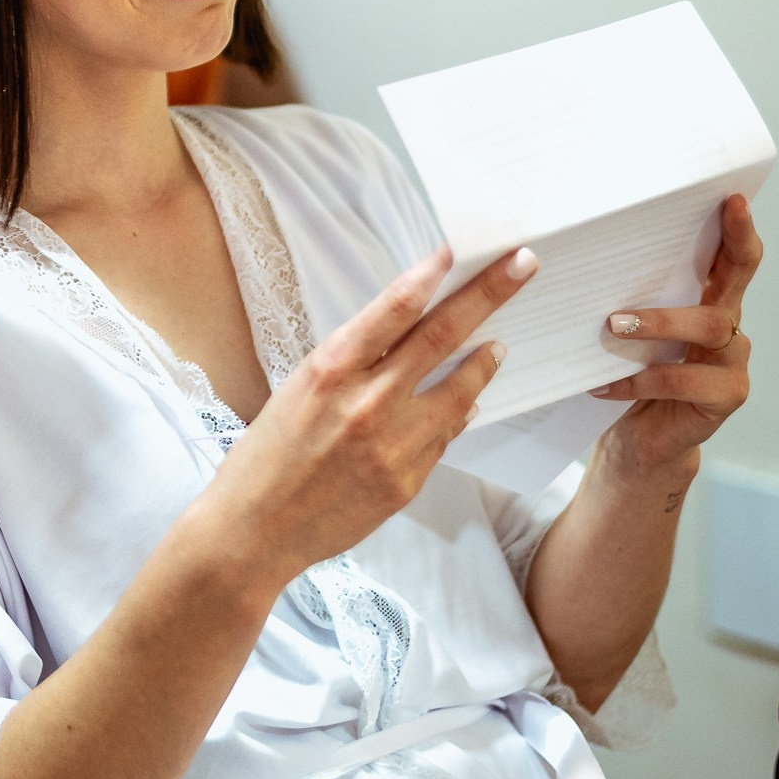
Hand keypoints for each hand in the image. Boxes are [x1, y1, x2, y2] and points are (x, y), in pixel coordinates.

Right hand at [201, 244, 540, 590]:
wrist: (255, 528)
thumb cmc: (268, 454)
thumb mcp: (299, 389)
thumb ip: (353, 364)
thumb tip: (408, 339)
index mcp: (330, 369)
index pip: (394, 308)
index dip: (430, 274)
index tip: (458, 250)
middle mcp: (367, 401)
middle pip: (441, 335)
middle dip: (488, 294)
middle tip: (523, 264)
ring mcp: (393, 444)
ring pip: (460, 391)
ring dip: (484, 363)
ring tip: (497, 347)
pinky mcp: (408, 482)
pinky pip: (444, 438)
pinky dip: (456, 415)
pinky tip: (462, 406)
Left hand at [590, 193, 760, 475]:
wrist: (639, 439)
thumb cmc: (631, 371)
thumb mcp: (630, 328)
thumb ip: (629, 294)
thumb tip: (585, 249)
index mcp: (710, 300)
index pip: (734, 257)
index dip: (740, 228)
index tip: (732, 198)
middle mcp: (730, 325)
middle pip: (739, 279)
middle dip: (732, 245)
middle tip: (719, 217)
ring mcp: (733, 362)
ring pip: (709, 327)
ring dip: (659, 322)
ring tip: (613, 325)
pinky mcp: (725, 397)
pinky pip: (681, 380)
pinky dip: (638, 379)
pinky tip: (603, 383)